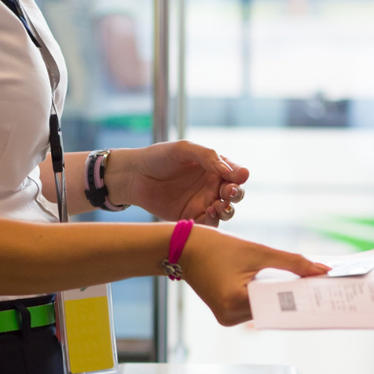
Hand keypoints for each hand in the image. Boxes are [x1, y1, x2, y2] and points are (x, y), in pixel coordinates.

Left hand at [107, 141, 248, 225]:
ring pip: (226, 211)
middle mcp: (212, 186)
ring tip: (220, 205)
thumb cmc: (158, 157)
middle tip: (230, 192)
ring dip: (228, 209)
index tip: (238, 177)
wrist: (133, 176)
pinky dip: (213, 221)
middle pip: (235, 194)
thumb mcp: (183, 149)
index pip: (236, 173)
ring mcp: (204, 203)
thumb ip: (207, 156)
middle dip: (237, 194)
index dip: (240, 175)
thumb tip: (227, 170)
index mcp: (214, 168)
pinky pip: (209, 224)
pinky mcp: (192, 218)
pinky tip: (208, 212)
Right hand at [179, 227, 329, 325]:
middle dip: (295, 294)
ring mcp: (227, 318)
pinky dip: (267, 295)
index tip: (326, 289)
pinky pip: (255, 306)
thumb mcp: (259, 251)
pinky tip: (282, 284)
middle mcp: (230, 316)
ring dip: (282, 295)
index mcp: (235, 302)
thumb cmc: (218, 246)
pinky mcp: (226, 313)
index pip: (279, 303)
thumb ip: (294, 263)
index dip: (303, 295)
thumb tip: (323, 271)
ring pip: (266, 308)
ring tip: (305, 283)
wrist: (183, 247)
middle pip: (274, 307)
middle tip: (321, 284)